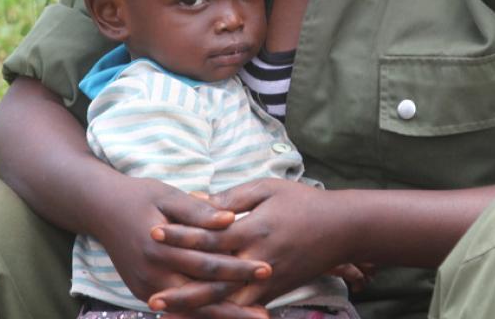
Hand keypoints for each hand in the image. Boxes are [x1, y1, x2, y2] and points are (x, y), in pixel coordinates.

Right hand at [91, 175, 272, 306]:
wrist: (101, 209)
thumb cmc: (140, 197)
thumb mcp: (168, 195)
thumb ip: (198, 210)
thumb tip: (229, 219)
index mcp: (161, 248)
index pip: (207, 264)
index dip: (238, 269)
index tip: (266, 269)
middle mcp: (152, 274)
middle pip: (201, 295)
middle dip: (235, 303)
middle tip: (266, 312)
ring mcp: (146, 288)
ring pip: (190, 308)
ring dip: (221, 317)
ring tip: (253, 318)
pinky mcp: (143, 293)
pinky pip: (177, 308)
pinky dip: (200, 315)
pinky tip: (224, 316)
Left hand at [150, 179, 355, 312]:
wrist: (342, 229)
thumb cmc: (303, 202)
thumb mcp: (268, 188)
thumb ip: (231, 196)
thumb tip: (197, 199)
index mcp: (253, 228)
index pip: (209, 236)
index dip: (180, 235)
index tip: (153, 233)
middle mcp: (258, 259)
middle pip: (213, 280)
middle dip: (182, 291)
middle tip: (151, 299)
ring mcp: (267, 281)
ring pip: (228, 302)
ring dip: (199, 312)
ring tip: (173, 318)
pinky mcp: (274, 292)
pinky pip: (244, 309)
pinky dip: (224, 317)